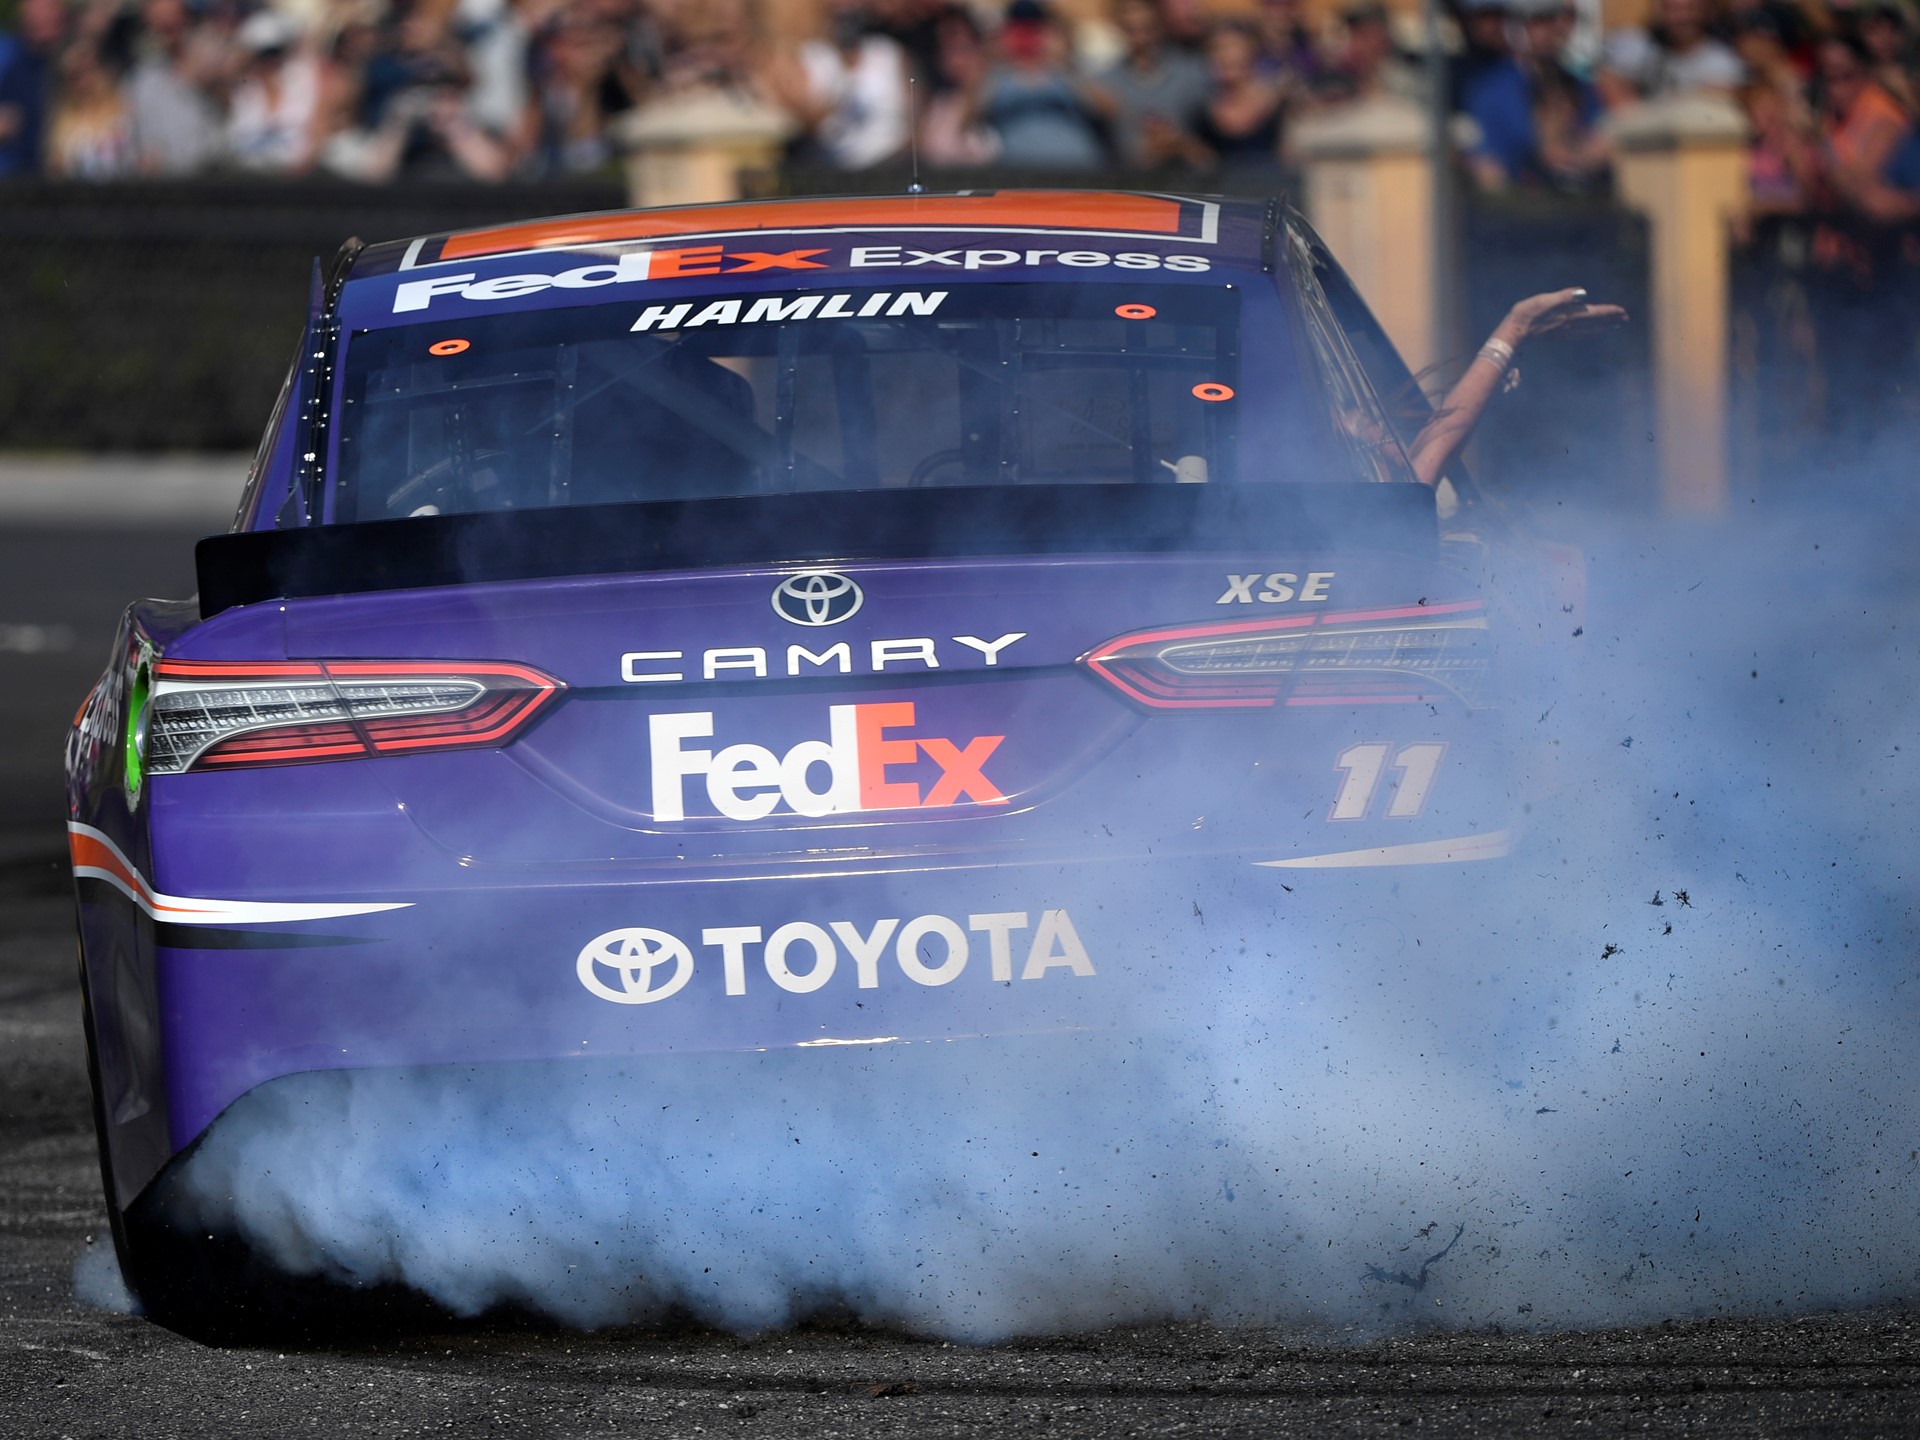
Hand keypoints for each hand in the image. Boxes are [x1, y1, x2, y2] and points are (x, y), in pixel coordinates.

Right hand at [1493, 288, 1628, 347]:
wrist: (1513, 333)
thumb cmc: (1526, 314)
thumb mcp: (1544, 300)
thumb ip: (1564, 296)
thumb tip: (1583, 293)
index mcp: (1568, 315)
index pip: (1594, 313)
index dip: (1609, 312)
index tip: (1623, 311)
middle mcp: (1569, 325)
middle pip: (1594, 323)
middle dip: (1610, 320)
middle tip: (1625, 319)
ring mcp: (1563, 332)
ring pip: (1589, 330)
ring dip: (1602, 328)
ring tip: (1614, 326)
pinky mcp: (1556, 336)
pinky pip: (1579, 335)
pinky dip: (1589, 333)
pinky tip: (1590, 333)